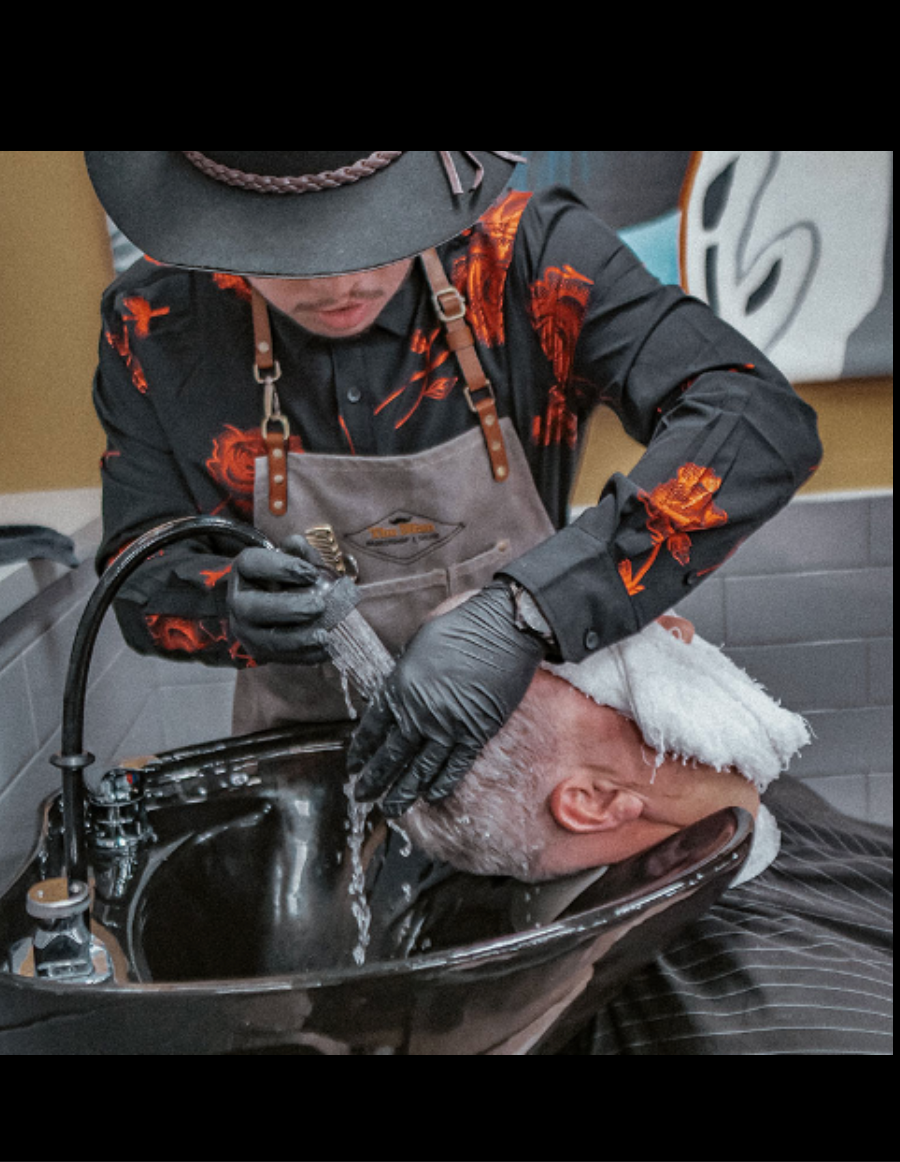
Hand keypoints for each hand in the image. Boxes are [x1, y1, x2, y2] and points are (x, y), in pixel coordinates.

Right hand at [227, 535, 332, 664]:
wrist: (266, 603)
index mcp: (244, 571)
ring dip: (298, 640)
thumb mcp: (288, 557)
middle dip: (289, 609)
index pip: (252, 564)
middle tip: (320, 607)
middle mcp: (238, 602)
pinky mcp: (259, 652)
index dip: (282, 567)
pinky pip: (282, 658)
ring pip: (267, 640)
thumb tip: (299, 546)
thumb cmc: (282, 576)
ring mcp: (246, 631)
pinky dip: (306, 657)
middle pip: (256, 608)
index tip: (312, 573)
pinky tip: (327, 651)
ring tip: (324, 637)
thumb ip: (297, 550)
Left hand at [348, 583, 547, 816]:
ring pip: (419, 770)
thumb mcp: (418, 646)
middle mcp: (420, 713)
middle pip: (391, 756)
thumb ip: (405, 674)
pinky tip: (430, 797)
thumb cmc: (460, 628)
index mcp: (400, 688)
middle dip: (373, 780)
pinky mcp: (476, 733)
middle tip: (361, 796)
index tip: (354, 765)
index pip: (372, 728)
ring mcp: (448, 727)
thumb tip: (399, 692)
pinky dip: (441, 784)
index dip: (361, 751)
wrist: (501, 630)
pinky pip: (454, 767)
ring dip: (402, 793)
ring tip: (390, 811)